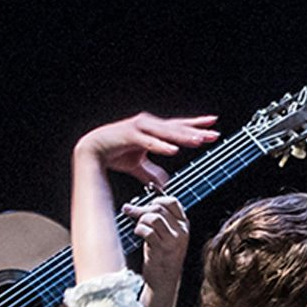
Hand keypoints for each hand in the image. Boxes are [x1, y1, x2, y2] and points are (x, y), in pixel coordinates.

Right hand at [73, 112, 219, 188]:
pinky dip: (161, 146)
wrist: (91, 150)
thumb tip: (164, 183)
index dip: (196, 125)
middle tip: (214, 135)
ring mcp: (139, 128)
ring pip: (166, 133)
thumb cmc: (115, 153)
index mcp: (153, 130)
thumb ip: (151, 172)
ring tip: (199, 142)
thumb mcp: (138, 165)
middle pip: (177, 129)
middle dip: (197, 132)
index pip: (179, 126)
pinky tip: (174, 150)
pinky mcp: (129, 135)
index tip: (213, 123)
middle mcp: (148, 125)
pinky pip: (149, 142)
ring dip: (183, 137)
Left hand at [125, 194, 190, 291]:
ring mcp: (173, 241)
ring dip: (140, 220)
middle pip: (159, 208)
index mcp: (184, 225)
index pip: (172, 202)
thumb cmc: (161, 256)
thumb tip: (136, 203)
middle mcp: (181, 232)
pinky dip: (139, 230)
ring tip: (138, 227)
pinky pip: (147, 231)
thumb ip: (159, 219)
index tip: (144, 202)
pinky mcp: (162, 249)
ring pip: (153, 218)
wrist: (164, 281)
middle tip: (130, 211)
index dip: (156, 198)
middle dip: (141, 208)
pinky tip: (138, 234)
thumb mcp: (166, 235)